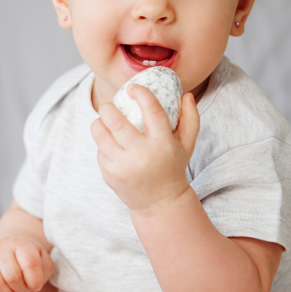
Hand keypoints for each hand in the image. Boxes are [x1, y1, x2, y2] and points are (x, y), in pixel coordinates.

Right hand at [0, 235, 53, 291]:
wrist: (10, 250)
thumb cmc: (29, 260)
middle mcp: (1, 247)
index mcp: (21, 243)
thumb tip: (33, 284)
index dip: (36, 281)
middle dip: (22, 290)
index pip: (31, 263)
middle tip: (25, 290)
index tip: (36, 285)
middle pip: (12, 277)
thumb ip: (45, 271)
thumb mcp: (44, 261)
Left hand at [91, 84, 199, 213]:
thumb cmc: (172, 167)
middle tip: (109, 105)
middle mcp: (142, 154)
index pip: (152, 110)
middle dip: (108, 107)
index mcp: (163, 143)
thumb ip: (191, 118)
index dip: (141, 94)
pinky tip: (111, 145)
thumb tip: (186, 94)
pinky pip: (99, 150)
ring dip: (99, 122)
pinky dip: (103, 144)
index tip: (133, 88)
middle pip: (115, 121)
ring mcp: (123, 166)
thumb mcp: (187, 145)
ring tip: (104, 121)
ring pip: (100, 133)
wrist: (160, 203)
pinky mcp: (109, 174)